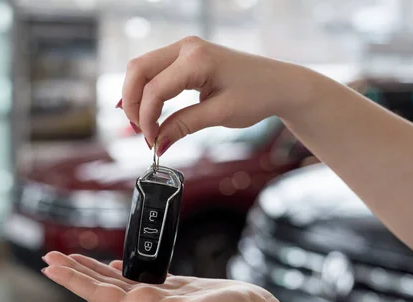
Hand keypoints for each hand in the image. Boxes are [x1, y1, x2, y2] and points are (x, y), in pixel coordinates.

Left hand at [42, 252, 278, 301]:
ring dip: (91, 269)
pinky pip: (137, 276)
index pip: (99, 294)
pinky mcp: (170, 287)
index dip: (73, 280)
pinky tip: (112, 265)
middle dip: (74, 271)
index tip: (52, 266)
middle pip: (100, 286)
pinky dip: (120, 269)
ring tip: (72, 258)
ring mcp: (157, 296)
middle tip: (50, 257)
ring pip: (115, 280)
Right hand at [118, 36, 311, 155]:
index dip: (146, 118)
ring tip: (144, 126)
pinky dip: (147, 90)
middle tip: (140, 133)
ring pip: (142, 68)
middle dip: (132, 104)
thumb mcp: (219, 115)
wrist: (280, 84)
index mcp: (196, 59)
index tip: (152, 143)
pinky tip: (147, 110)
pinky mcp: (187, 56)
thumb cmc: (257, 95)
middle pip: (138, 70)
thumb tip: (157, 143)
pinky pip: (155, 70)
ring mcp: (185, 49)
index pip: (155, 89)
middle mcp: (187, 47)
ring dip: (137, 97)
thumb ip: (183, 126)